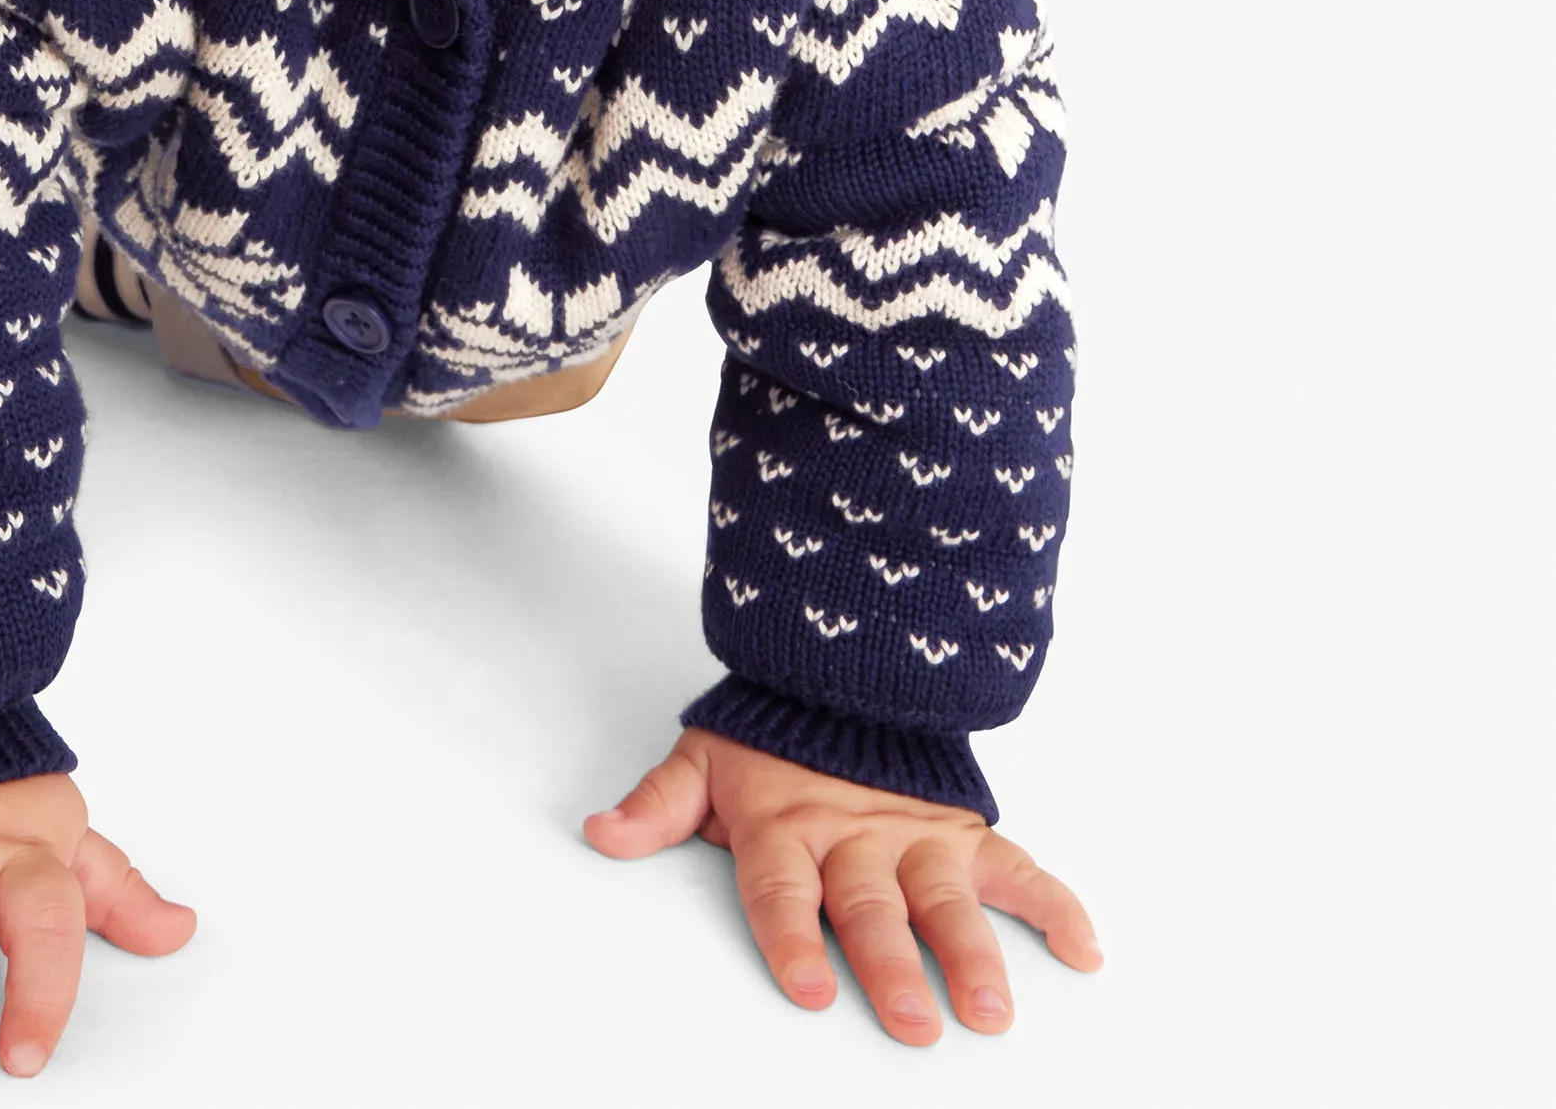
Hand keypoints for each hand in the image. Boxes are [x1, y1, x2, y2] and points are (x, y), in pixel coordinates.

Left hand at [584, 728, 1098, 1044]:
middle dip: (893, 966)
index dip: (793, 938)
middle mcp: (853, 837)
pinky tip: (1085, 949)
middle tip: (916, 1024)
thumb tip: (600, 834)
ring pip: (945, 898)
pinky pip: (1015, 867)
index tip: (810, 989)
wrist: (837, 662)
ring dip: (972, 953)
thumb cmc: (769, 733)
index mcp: (785, 826)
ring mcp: (914, 834)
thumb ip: (657, 806)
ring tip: (991, 1008)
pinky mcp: (962, 828)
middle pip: (872, 908)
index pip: (784, 891)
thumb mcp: (701, 761)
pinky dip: (1055, 905)